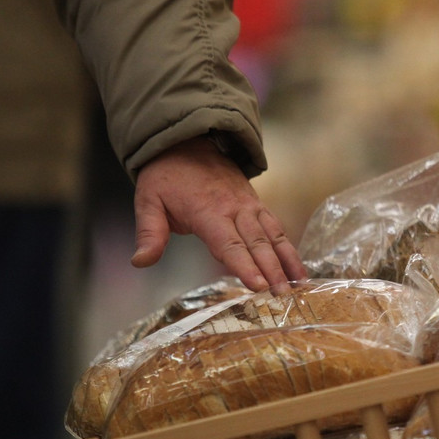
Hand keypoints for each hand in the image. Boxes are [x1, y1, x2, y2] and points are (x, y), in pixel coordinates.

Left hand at [131, 136, 307, 293]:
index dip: (244, 266)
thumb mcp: (148, 200)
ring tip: (299, 284)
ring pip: (273, 235)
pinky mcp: (257, 205)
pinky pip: (277, 227)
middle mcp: (234, 208)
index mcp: (207, 211)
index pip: (228, 244)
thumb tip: (140, 261)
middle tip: (282, 295)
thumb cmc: (166, 176)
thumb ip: (149, 232)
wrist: (187, 142)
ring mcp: (249, 205)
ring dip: (287, 261)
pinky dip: (289, 248)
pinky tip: (298, 269)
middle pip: (257, 243)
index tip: (258, 286)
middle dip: (272, 270)